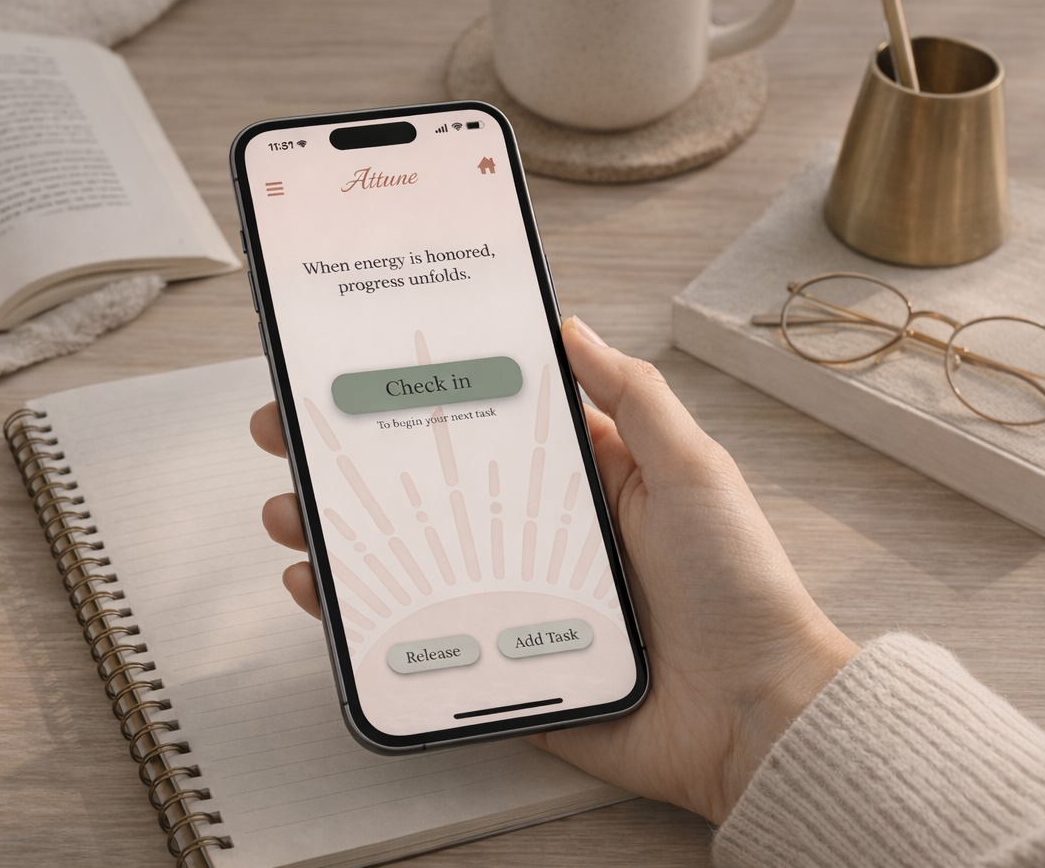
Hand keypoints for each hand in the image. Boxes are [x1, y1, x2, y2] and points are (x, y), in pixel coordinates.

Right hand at [248, 317, 856, 822]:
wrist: (755, 717)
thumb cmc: (738, 587)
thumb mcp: (693, 470)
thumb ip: (635, 397)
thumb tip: (571, 327)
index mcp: (582, 483)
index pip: (483, 428)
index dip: (420, 398)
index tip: (357, 371)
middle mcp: (539, 537)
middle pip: (428, 491)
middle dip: (354, 463)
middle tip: (289, 433)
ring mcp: (514, 603)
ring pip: (409, 560)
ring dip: (341, 535)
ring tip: (291, 512)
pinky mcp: (502, 666)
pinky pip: (418, 640)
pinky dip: (360, 617)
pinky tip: (320, 590)